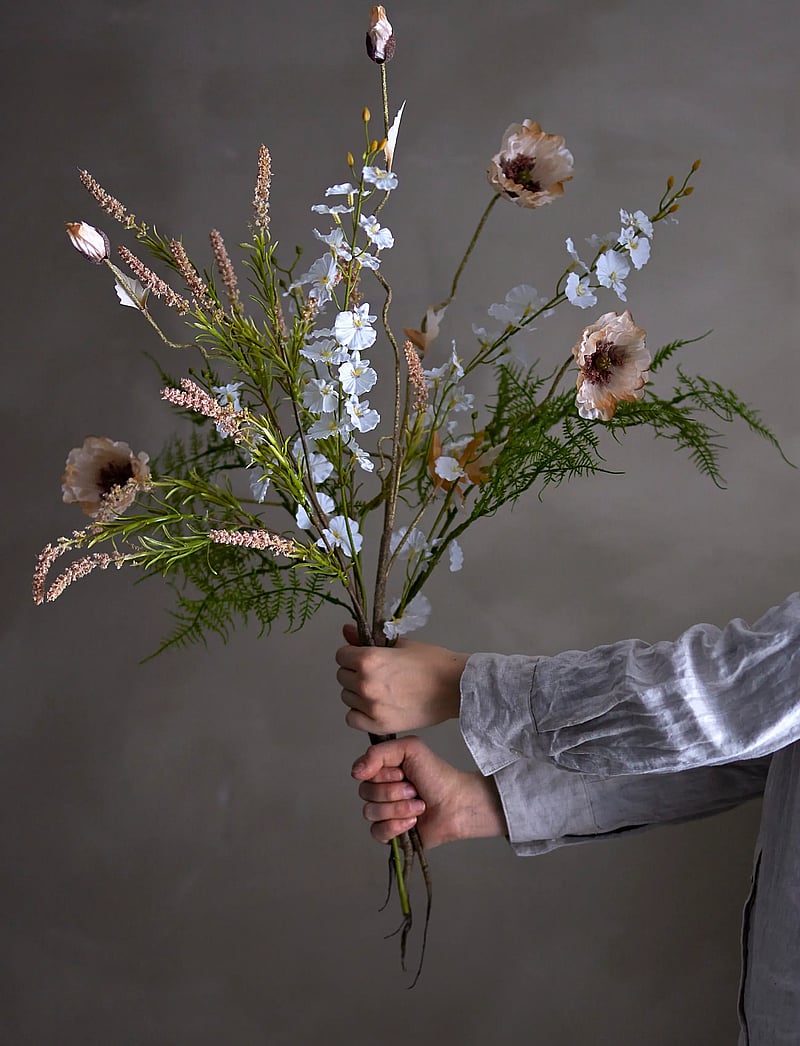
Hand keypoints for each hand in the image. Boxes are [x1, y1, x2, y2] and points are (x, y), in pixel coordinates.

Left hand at [337, 623, 468, 732]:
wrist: (455, 688)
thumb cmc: (432, 661)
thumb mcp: (400, 644)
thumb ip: (368, 640)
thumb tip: (346, 631)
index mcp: (368, 659)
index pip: (341, 656)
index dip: (352, 655)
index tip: (365, 658)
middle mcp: (364, 683)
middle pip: (342, 676)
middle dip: (354, 673)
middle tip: (376, 674)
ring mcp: (370, 706)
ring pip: (347, 697)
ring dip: (357, 693)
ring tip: (380, 691)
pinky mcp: (379, 725)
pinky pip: (352, 719)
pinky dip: (360, 713)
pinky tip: (376, 707)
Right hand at [352, 736, 505, 847]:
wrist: (456, 803)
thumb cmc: (437, 775)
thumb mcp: (410, 749)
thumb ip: (378, 753)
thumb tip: (355, 772)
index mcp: (382, 770)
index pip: (362, 773)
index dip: (381, 775)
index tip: (402, 773)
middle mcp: (380, 790)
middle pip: (365, 793)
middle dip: (393, 792)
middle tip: (414, 790)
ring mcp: (384, 813)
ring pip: (370, 812)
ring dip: (399, 809)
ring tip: (419, 806)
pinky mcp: (390, 834)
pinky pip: (377, 832)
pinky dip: (396, 826)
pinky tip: (412, 822)